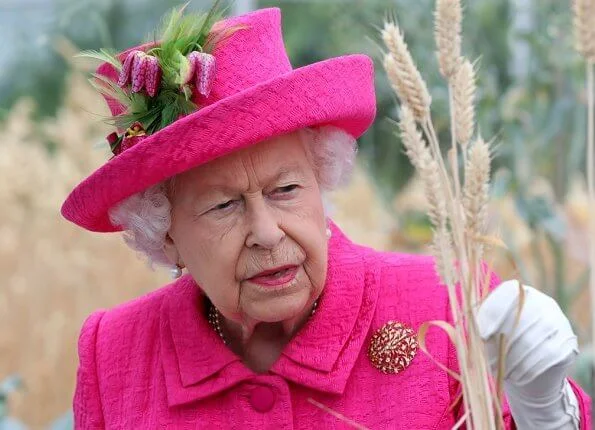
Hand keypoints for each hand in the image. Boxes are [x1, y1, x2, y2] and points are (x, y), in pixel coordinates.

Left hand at [477, 280, 579, 428]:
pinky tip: (516, 378)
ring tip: (500, 372)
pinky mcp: (567, 341)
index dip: (493, 314)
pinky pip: (547, 355)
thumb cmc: (501, 341)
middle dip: (502, 344)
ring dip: (514, 360)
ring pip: (533, 340)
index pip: (507, 295)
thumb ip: (478, 326)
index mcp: (519, 292)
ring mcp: (558, 320)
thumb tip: (463, 331)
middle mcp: (543, 301)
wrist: (530, 361)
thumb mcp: (488, 331)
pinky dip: (529, 368)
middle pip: (520, 320)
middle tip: (488, 362)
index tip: (482, 335)